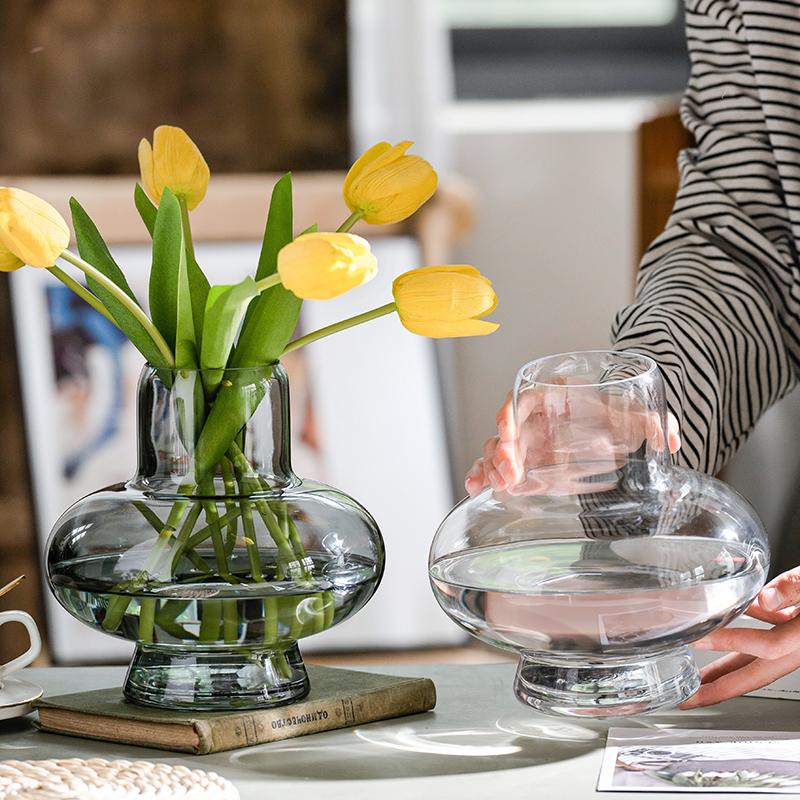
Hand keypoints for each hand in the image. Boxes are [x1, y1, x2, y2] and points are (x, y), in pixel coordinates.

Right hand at [464, 385, 680, 496]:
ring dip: (491, 466)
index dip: (511, 413)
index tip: (509, 429)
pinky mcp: (524, 463)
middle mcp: (534, 418)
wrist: (610, 433)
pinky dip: (483, 475)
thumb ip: (654, 422)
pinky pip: (496, 467)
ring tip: (495, 484)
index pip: (523, 397)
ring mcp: (526, 442)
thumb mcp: (633, 418)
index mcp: (552, 395)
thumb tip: (667, 438)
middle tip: (512, 471)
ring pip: (496, 449)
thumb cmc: (613, 416)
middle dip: (503, 450)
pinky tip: (478, 488)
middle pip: (506, 428)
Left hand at [680, 568, 799, 708]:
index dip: (731, 642)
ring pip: (755, 661)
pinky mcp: (794, 630)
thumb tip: (767, 600)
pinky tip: (716, 631)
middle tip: (688, 699)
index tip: (697, 640)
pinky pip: (762, 640)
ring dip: (724, 670)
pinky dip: (737, 640)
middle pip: (755, 675)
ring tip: (693, 677)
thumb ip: (796, 588)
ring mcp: (796, 642)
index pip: (766, 645)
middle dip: (720, 690)